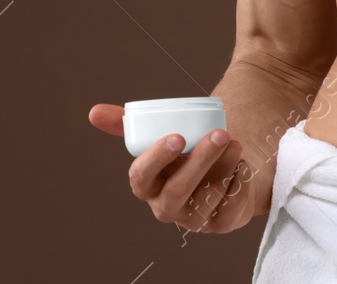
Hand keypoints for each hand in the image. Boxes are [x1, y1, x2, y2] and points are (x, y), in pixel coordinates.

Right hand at [88, 103, 255, 235]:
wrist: (220, 171)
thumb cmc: (184, 153)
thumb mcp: (159, 137)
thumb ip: (127, 125)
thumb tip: (94, 112)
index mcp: (146, 185)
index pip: (142, 176)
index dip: (157, 158)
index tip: (177, 136)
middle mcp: (166, 206)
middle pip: (179, 188)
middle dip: (200, 160)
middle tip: (220, 134)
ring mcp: (193, 219)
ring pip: (208, 195)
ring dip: (225, 166)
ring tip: (235, 143)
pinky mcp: (220, 223)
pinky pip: (231, 206)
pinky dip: (239, 181)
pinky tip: (242, 164)